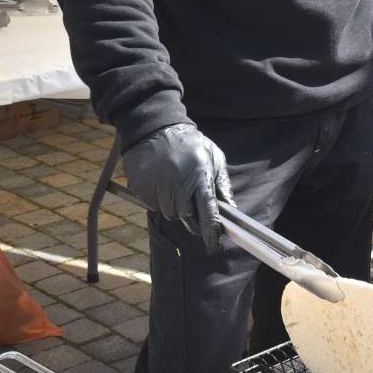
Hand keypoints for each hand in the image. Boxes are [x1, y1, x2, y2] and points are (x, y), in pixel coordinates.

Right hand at [122, 123, 234, 249]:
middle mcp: (178, 182)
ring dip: (173, 206)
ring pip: (168, 213)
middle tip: (190, 201)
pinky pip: (152, 205)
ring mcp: (158, 185)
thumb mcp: (213, 157)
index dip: (211, 232)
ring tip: (174, 184)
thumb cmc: (190, 144)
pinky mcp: (141, 186)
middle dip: (191, 217)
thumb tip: (231, 210)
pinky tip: (160, 181)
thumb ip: (222, 184)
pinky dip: (158, 199)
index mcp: (200, 175)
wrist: (155, 127)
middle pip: (186, 217)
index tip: (213, 245)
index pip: (208, 212)